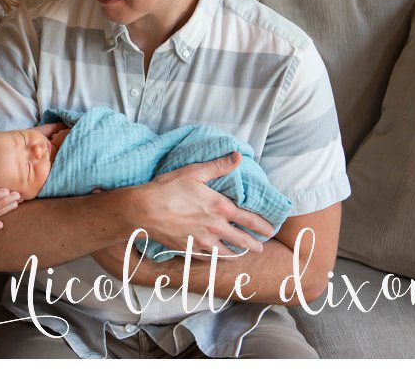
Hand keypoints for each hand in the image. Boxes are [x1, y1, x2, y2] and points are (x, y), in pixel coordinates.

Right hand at [132, 153, 274, 256]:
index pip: (251, 220)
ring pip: (229, 254)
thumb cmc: (167, 189)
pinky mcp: (191, 250)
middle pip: (244, 241)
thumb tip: (238, 156)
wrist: (144, 210)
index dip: (264, 226)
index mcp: (220, 208)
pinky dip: (216, 259)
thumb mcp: (193, 172)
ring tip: (242, 253)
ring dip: (238, 254)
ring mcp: (204, 241)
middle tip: (261, 247)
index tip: (270, 230)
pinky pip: (210, 258)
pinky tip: (217, 257)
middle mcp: (217, 227)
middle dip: (255, 245)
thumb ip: (218, 166)